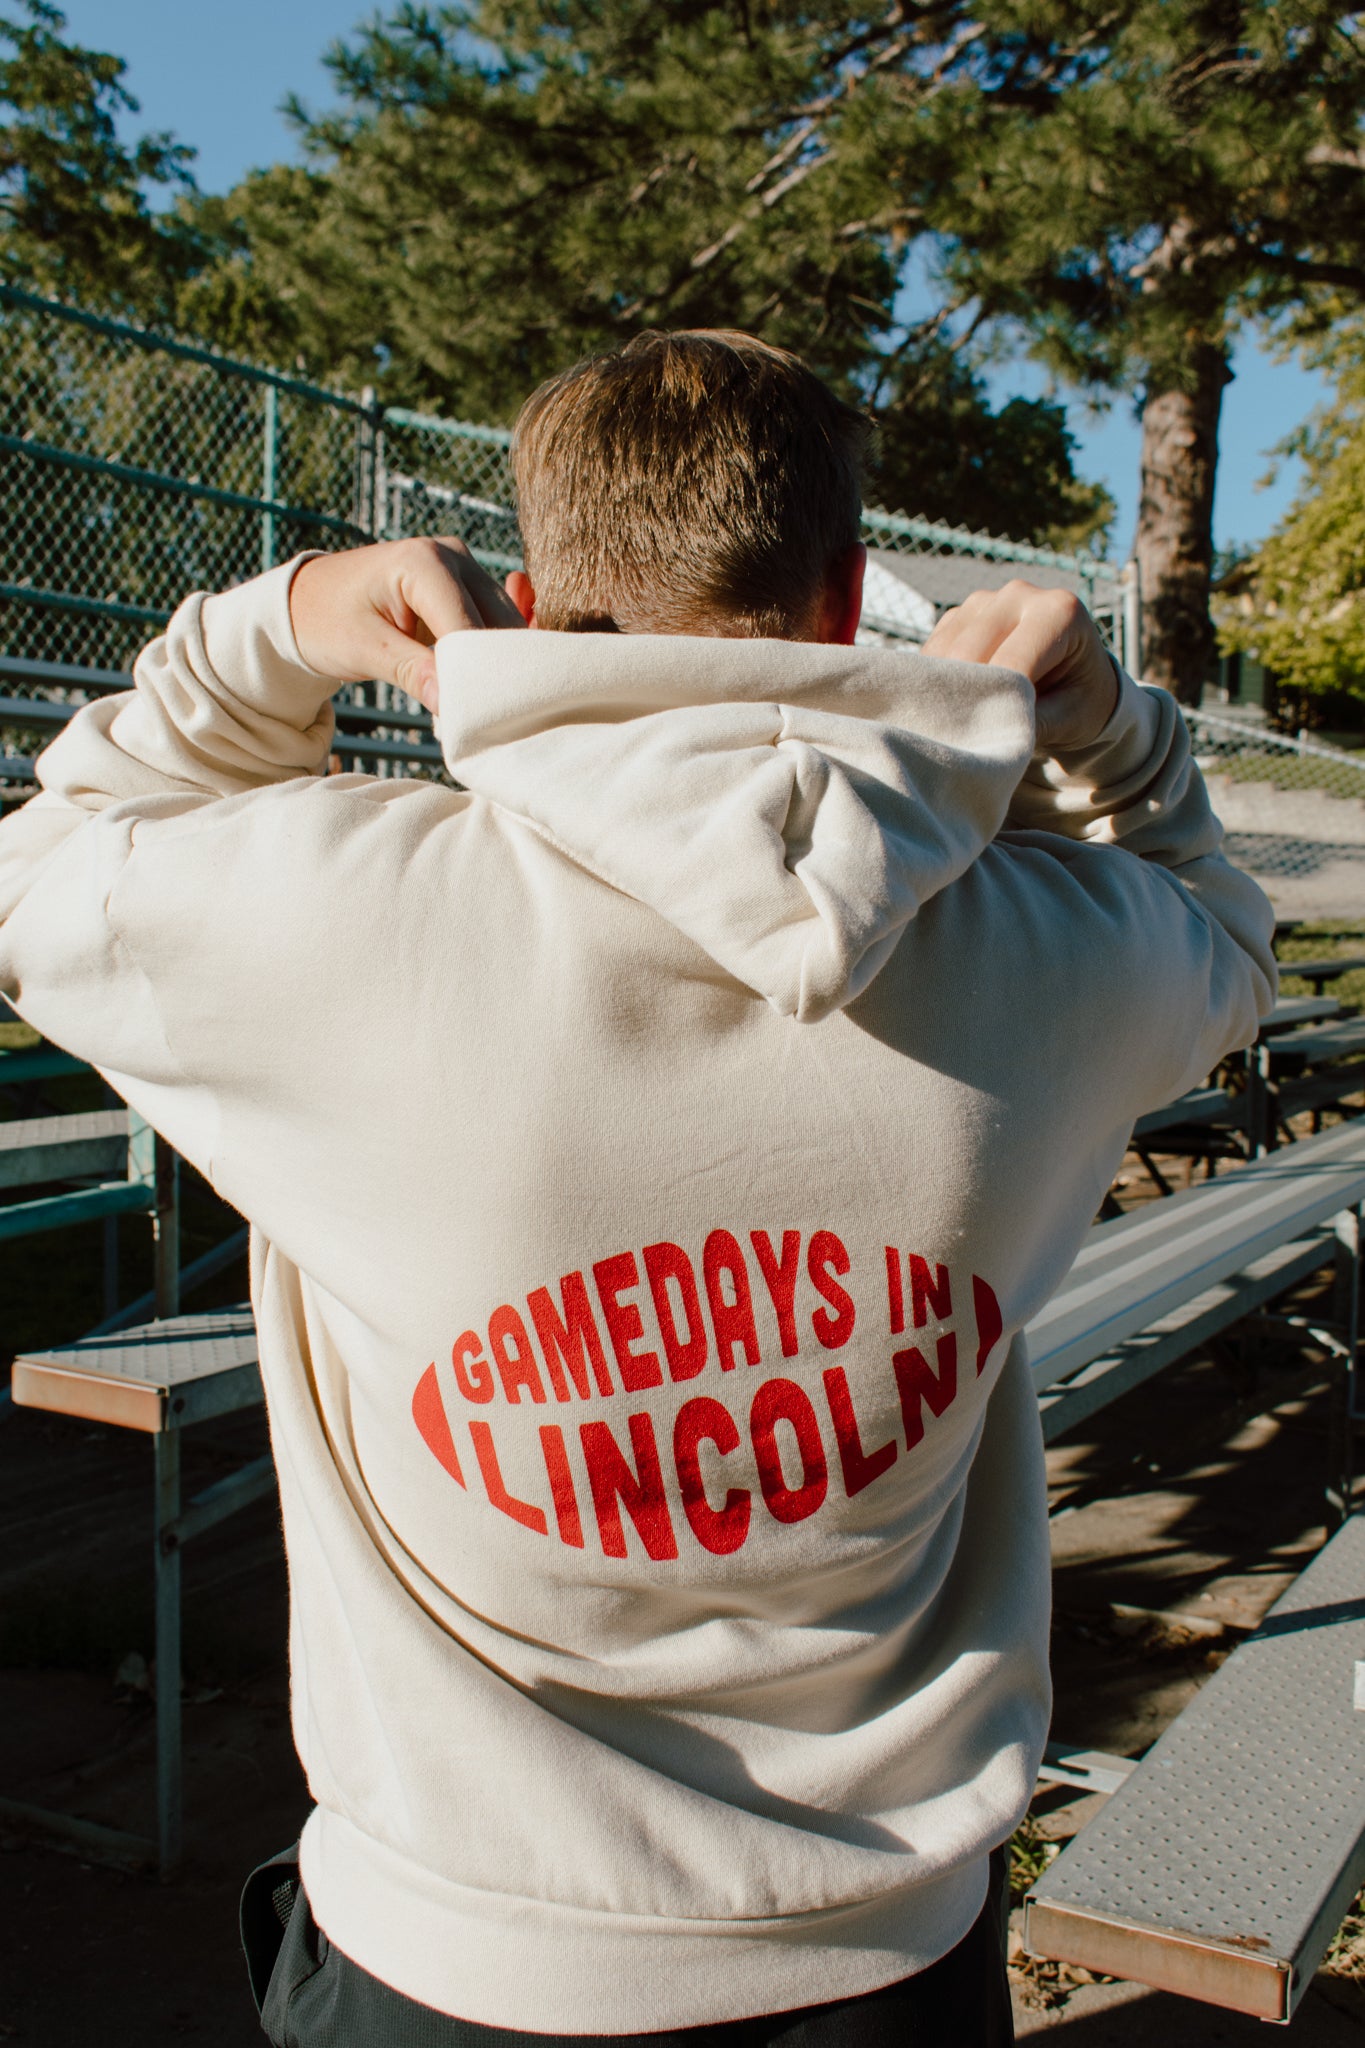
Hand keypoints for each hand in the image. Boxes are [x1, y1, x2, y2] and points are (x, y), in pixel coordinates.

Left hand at [289, 536, 524, 710]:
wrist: (308, 600)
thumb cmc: (326, 620)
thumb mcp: (363, 649)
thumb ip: (410, 671)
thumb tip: (452, 703)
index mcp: (425, 562)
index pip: (469, 626)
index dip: (476, 673)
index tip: (476, 715)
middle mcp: (452, 555)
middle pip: (497, 622)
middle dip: (492, 669)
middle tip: (486, 717)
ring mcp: (462, 567)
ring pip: (503, 623)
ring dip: (494, 664)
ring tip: (481, 705)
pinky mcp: (464, 585)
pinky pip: (492, 622)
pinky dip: (486, 654)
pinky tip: (477, 684)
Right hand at [921, 580, 1119, 751]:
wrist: (1076, 675)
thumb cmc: (1080, 699)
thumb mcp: (1072, 719)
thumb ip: (1034, 725)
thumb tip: (991, 736)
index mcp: (1059, 611)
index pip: (1011, 661)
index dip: (991, 705)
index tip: (981, 742)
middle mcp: (1020, 594)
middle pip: (971, 651)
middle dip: (962, 698)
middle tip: (959, 742)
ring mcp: (985, 600)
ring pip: (945, 650)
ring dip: (943, 691)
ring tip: (953, 727)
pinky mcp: (959, 615)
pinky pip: (933, 651)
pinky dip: (934, 682)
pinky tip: (947, 706)